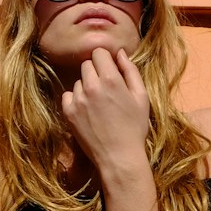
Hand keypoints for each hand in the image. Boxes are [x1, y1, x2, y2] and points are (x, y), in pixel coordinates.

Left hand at [61, 47, 150, 173]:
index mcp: (111, 79)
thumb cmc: (134, 127)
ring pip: (78, 81)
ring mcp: (77, 99)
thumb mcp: (142, 97)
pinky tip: (88, 111)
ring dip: (87, 87)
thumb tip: (119, 52)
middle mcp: (91, 86)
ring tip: (99, 104)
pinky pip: (68, 95)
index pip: (99, 52)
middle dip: (96, 71)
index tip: (110, 69)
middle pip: (87, 64)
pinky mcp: (68, 112)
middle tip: (106, 88)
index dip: (106, 59)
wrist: (119, 157)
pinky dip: (76, 100)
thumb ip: (130, 71)